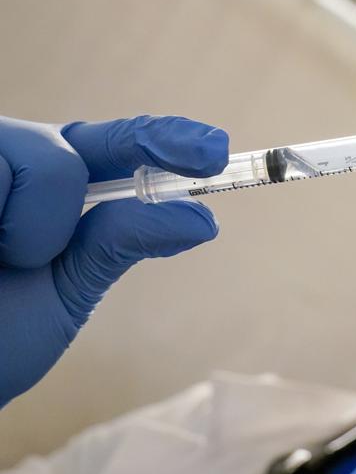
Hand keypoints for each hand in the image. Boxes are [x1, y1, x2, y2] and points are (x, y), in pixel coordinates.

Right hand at [0, 115, 228, 406]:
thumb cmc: (0, 335)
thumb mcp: (71, 289)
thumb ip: (122, 241)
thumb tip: (202, 218)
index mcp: (49, 191)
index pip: (114, 146)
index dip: (165, 138)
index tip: (215, 151)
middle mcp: (12, 168)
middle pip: (72, 145)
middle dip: (67, 204)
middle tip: (35, 254)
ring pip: (49, 164)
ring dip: (32, 233)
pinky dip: (1, 228)